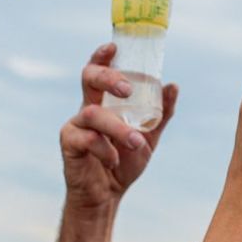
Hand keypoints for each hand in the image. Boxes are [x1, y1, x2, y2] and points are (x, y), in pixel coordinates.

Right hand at [59, 43, 178, 212]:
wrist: (108, 196)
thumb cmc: (125, 160)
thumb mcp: (149, 135)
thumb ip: (162, 112)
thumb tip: (173, 85)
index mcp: (105, 102)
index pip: (99, 71)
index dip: (102, 56)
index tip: (113, 46)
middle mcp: (87, 108)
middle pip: (88, 79)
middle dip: (107, 77)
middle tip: (127, 88)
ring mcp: (75, 126)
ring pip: (92, 113)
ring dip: (118, 127)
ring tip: (136, 142)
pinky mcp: (69, 145)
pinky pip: (86, 139)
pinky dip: (106, 149)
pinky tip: (115, 160)